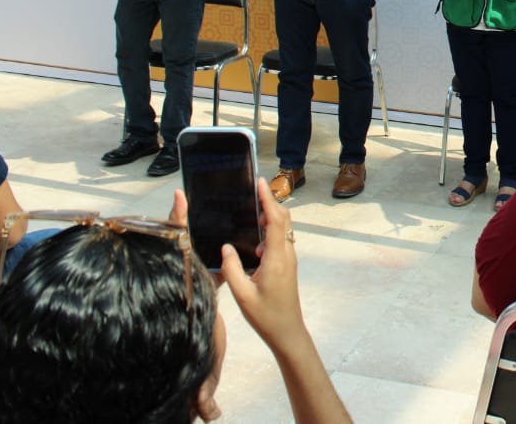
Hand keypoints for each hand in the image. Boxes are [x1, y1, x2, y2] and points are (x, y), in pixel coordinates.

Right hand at [220, 178, 304, 350]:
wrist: (287, 332)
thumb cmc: (265, 315)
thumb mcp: (242, 294)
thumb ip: (232, 269)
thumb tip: (226, 246)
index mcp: (277, 258)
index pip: (276, 221)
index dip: (269, 200)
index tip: (261, 183)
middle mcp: (287, 254)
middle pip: (283, 220)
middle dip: (270, 203)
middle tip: (254, 193)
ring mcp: (289, 259)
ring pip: (283, 230)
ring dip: (270, 218)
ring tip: (251, 215)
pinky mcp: (287, 266)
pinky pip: (281, 241)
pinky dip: (270, 232)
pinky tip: (255, 241)